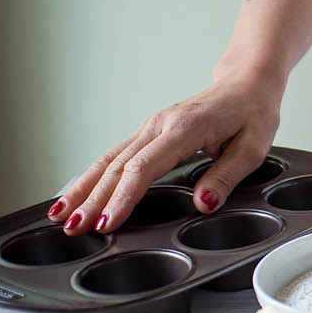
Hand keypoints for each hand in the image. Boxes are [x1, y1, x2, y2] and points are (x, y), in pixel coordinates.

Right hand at [48, 69, 283, 234]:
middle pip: (117, 166)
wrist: (246, 84)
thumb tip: (203, 203)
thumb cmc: (252, 114)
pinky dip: (93, 175)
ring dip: (84, 188)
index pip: (144, 168)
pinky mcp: (149, 132)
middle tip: (74, 228)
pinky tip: (77, 191)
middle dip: (93, 199)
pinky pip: (115, 155)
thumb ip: (226, 177)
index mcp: (184, 129)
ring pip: (109, 159)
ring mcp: (150, 126)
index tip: (108, 222)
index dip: (123, 197)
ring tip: (59, 214)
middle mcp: (159, 125)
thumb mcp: (252, 149)